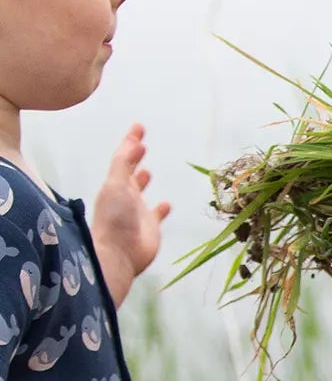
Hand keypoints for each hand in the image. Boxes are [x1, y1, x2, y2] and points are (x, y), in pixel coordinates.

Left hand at [92, 124, 169, 304]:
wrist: (120, 253)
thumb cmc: (115, 218)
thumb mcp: (116, 185)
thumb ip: (123, 164)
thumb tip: (133, 142)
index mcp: (114, 185)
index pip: (122, 158)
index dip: (129, 142)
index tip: (138, 127)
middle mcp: (124, 196)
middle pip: (129, 172)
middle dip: (133, 157)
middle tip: (141, 143)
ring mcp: (137, 212)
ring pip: (139, 192)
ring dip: (142, 180)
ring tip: (146, 170)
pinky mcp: (150, 227)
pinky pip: (156, 214)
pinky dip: (161, 208)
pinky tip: (166, 204)